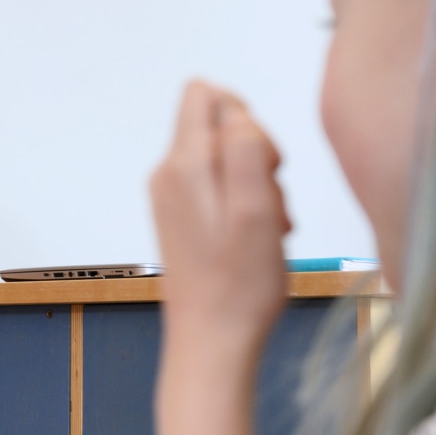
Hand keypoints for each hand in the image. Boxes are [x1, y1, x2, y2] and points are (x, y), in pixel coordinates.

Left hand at [148, 82, 291, 357]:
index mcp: (182, 165)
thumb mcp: (256, 208)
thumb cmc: (238, 284)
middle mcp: (169, 175)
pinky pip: (223, 189)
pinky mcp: (183, 218)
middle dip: (258, 155)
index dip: (246, 115)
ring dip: (258, 187)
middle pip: (221, 126)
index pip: (204, 93)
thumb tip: (234, 112)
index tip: (262, 160)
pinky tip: (255, 241)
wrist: (212, 340)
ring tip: (263, 231)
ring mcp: (174, 197)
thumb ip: (245, 148)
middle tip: (266, 203)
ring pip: (229, 160)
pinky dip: (248, 207)